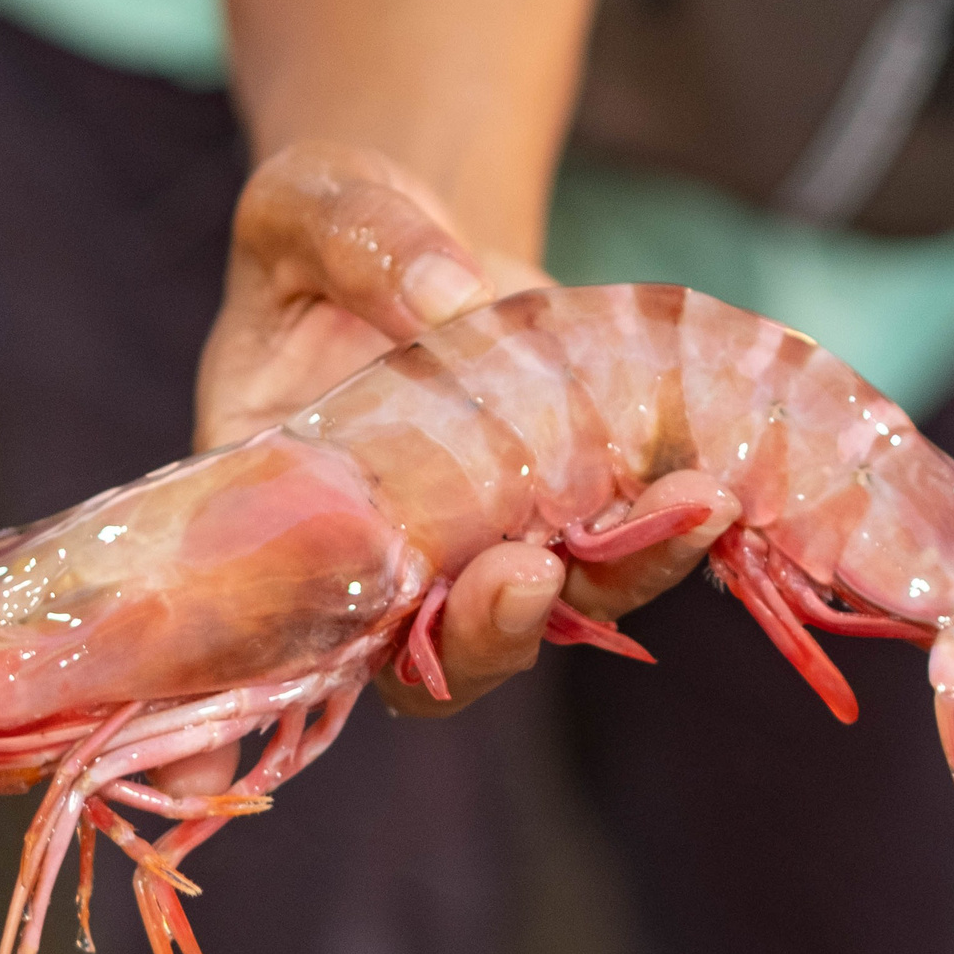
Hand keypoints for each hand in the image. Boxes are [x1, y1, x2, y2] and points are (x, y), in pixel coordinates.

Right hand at [188, 141, 736, 738]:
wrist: (427, 233)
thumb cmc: (328, 234)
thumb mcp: (310, 202)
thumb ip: (357, 238)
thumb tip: (449, 293)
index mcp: (279, 517)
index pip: (266, 639)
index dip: (257, 705)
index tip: (229, 751)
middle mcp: (388, 565)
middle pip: (436, 655)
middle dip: (489, 633)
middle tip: (530, 574)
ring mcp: (487, 545)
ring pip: (557, 610)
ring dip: (624, 574)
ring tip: (694, 502)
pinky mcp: (574, 511)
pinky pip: (623, 546)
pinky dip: (672, 527)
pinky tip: (724, 482)